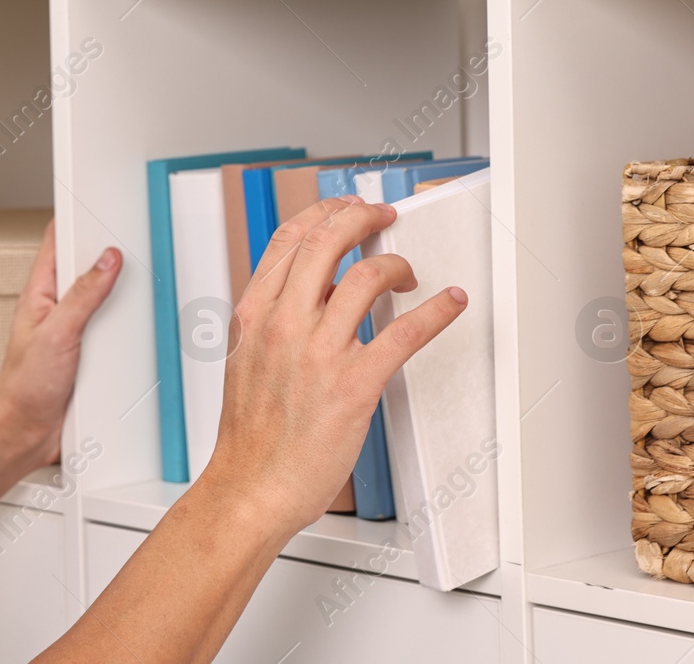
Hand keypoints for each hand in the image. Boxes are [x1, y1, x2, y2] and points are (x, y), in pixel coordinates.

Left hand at [0, 219, 121, 467]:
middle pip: (90, 269)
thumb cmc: (24, 386)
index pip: (58, 241)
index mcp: (41, 293)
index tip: (101, 202)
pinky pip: (116, 334)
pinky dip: (130, 332)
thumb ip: (83, 295)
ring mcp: (76, 331)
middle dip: (114, 259)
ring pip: (108, 303)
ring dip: (125, 300)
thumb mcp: (57, 333)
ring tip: (148, 289)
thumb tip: (107, 260)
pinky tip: (144, 331)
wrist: (26, 435)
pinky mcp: (91, 354)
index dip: (78, 218)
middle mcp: (59, 308)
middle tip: (138, 247)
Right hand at [204, 196, 467, 527]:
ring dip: (396, 264)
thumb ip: (274, 320)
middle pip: (327, 242)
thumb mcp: (245, 359)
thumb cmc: (250, 435)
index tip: (344, 207)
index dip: (322, 213)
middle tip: (381, 217)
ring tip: (408, 272)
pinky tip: (449, 303)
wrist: (251, 486)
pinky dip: (435, 311)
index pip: (288, 241)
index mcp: (253, 315)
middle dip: (361, 218)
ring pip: (366, 276)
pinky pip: (404, 332)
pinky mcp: (354, 384)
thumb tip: (316, 292)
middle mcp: (283, 324)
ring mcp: (318, 352)